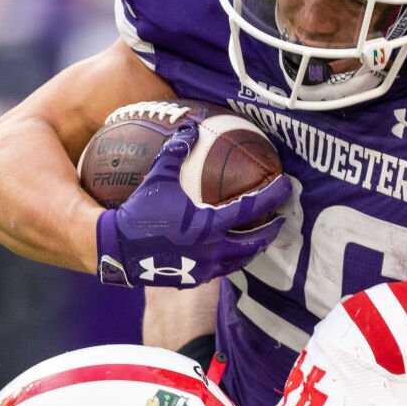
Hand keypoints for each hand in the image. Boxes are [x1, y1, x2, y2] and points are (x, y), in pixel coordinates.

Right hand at [95, 119, 292, 287]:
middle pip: (255, 241)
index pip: (252, 209)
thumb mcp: (158, 178)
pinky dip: (232, 258)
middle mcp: (214, 249)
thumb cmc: (140, 213)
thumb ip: (176, 152)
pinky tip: (231, 251)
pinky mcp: (196, 279)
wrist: (119, 250)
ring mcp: (206, 267)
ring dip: (254, 247)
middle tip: (279, 218)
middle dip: (271, 230)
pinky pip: (223, 269)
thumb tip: (189, 127)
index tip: (287, 186)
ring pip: (242, 259)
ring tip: (260, 237)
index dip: (273, 195)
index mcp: (210, 224)